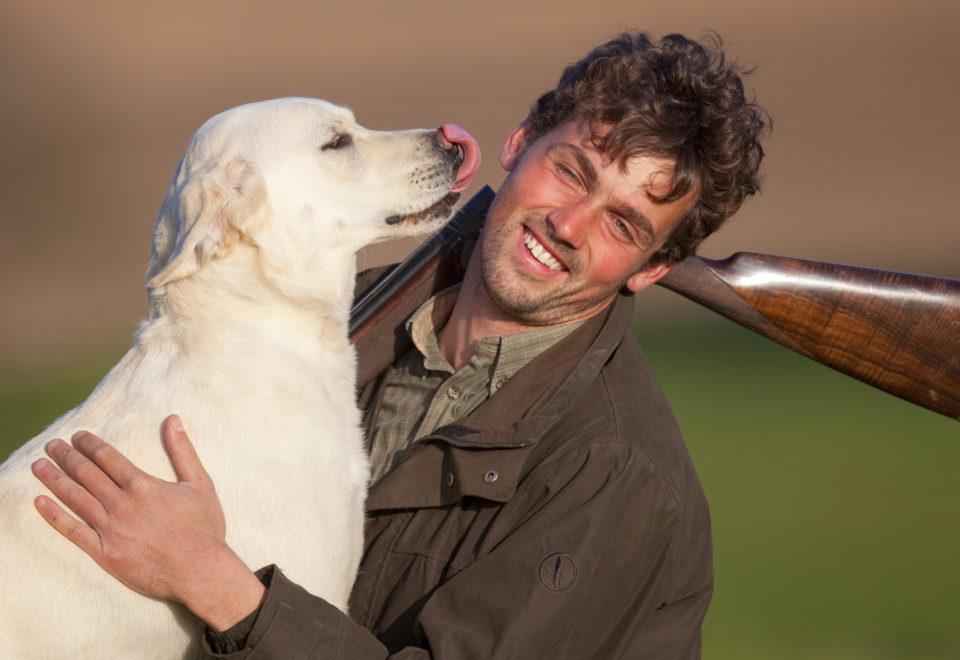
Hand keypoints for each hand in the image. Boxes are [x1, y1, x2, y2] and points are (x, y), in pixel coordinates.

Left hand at [31, 414, 265, 630]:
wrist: (199, 570)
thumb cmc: (203, 527)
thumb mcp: (200, 483)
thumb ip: (183, 450)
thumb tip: (173, 420)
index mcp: (142, 485)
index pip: (108, 458)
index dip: (89, 444)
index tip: (76, 435)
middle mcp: (122, 504)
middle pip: (86, 474)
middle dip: (66, 456)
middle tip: (51, 444)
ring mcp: (110, 529)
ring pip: (75, 498)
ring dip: (54, 479)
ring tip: (39, 466)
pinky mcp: (104, 553)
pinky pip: (73, 531)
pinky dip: (54, 515)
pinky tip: (40, 502)